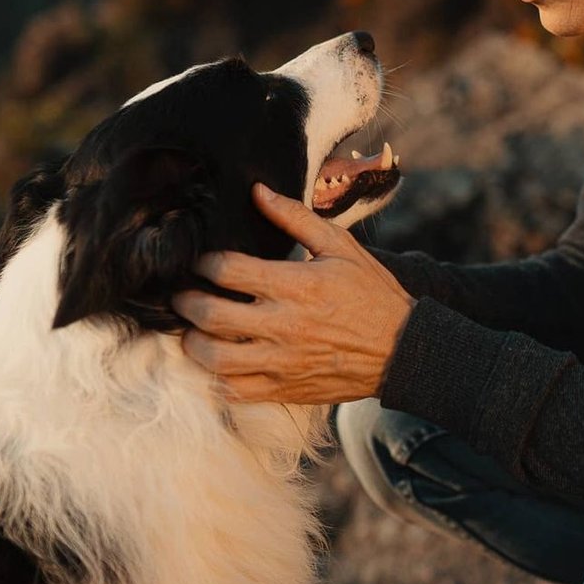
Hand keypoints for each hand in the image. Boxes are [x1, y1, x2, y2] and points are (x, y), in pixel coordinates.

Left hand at [172, 183, 414, 403]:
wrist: (401, 348)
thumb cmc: (370, 292)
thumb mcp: (340, 246)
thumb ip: (296, 218)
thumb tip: (259, 192)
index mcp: (296, 285)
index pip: (229, 271)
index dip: (206, 262)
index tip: (202, 261)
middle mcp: (284, 324)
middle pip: (212, 315)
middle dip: (188, 301)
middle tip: (182, 294)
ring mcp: (282, 361)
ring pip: (215, 358)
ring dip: (194, 342)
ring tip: (192, 330)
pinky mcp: (284, 388)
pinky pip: (235, 391)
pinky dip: (216, 378)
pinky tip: (216, 363)